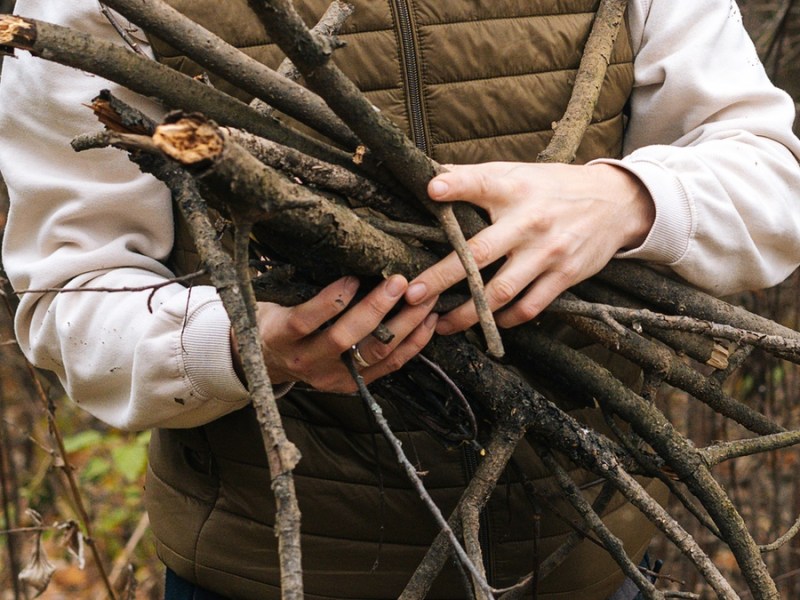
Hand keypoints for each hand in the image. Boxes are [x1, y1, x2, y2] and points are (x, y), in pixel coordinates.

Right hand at [244, 275, 437, 393]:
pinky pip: (389, 366)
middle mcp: (306, 361)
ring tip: (424, 298)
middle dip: (375, 309)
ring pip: (374, 354)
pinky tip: (428, 321)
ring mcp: (332, 377)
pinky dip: (412, 344)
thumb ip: (297, 284)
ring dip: (404, 325)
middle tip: (399, 281)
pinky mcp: (353, 385)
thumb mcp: (273, 300)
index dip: (329, 301)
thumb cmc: (276, 318)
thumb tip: (334, 251)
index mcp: (281, 336)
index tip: (352, 277)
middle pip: (344, 339)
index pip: (304, 320)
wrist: (269, 361)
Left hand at [404, 162, 654, 331]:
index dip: (457, 185)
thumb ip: (475, 177)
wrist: (615, 203)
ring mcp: (547, 253)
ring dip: (467, 313)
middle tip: (413, 294)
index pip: (482, 184)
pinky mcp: (564, 276)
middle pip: (479, 253)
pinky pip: (529, 307)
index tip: (432, 189)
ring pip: (501, 292)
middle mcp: (530, 222)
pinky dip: (505, 319)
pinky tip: (485, 322)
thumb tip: (429, 176)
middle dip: (442, 277)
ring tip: (440, 324)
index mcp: (515, 190)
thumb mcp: (518, 174)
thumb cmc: (552, 188)